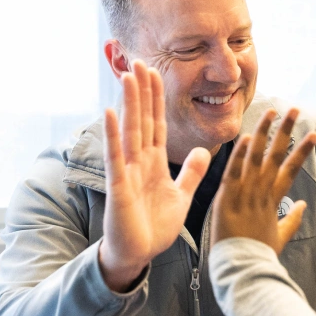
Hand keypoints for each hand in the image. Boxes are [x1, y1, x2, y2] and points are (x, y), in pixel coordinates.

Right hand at [99, 61, 210, 290]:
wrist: (138, 255)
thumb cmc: (154, 228)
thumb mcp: (181, 197)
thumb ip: (192, 174)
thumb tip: (205, 151)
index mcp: (155, 164)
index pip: (158, 125)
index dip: (158, 100)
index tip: (157, 73)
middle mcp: (139, 163)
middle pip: (143, 120)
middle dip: (143, 92)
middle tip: (140, 61)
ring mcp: (127, 172)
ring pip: (129, 132)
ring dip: (129, 104)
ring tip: (128, 76)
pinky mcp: (119, 187)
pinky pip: (116, 157)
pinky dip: (113, 136)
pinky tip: (110, 113)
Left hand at [211, 108, 315, 253]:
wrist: (243, 270)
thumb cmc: (259, 255)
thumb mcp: (280, 237)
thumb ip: (292, 219)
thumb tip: (303, 205)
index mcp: (275, 201)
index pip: (292, 169)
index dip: (303, 151)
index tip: (314, 134)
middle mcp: (263, 194)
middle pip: (278, 157)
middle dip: (287, 132)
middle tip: (295, 110)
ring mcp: (246, 196)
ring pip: (257, 159)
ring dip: (264, 134)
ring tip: (272, 112)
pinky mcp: (228, 201)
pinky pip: (234, 173)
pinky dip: (240, 157)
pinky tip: (247, 138)